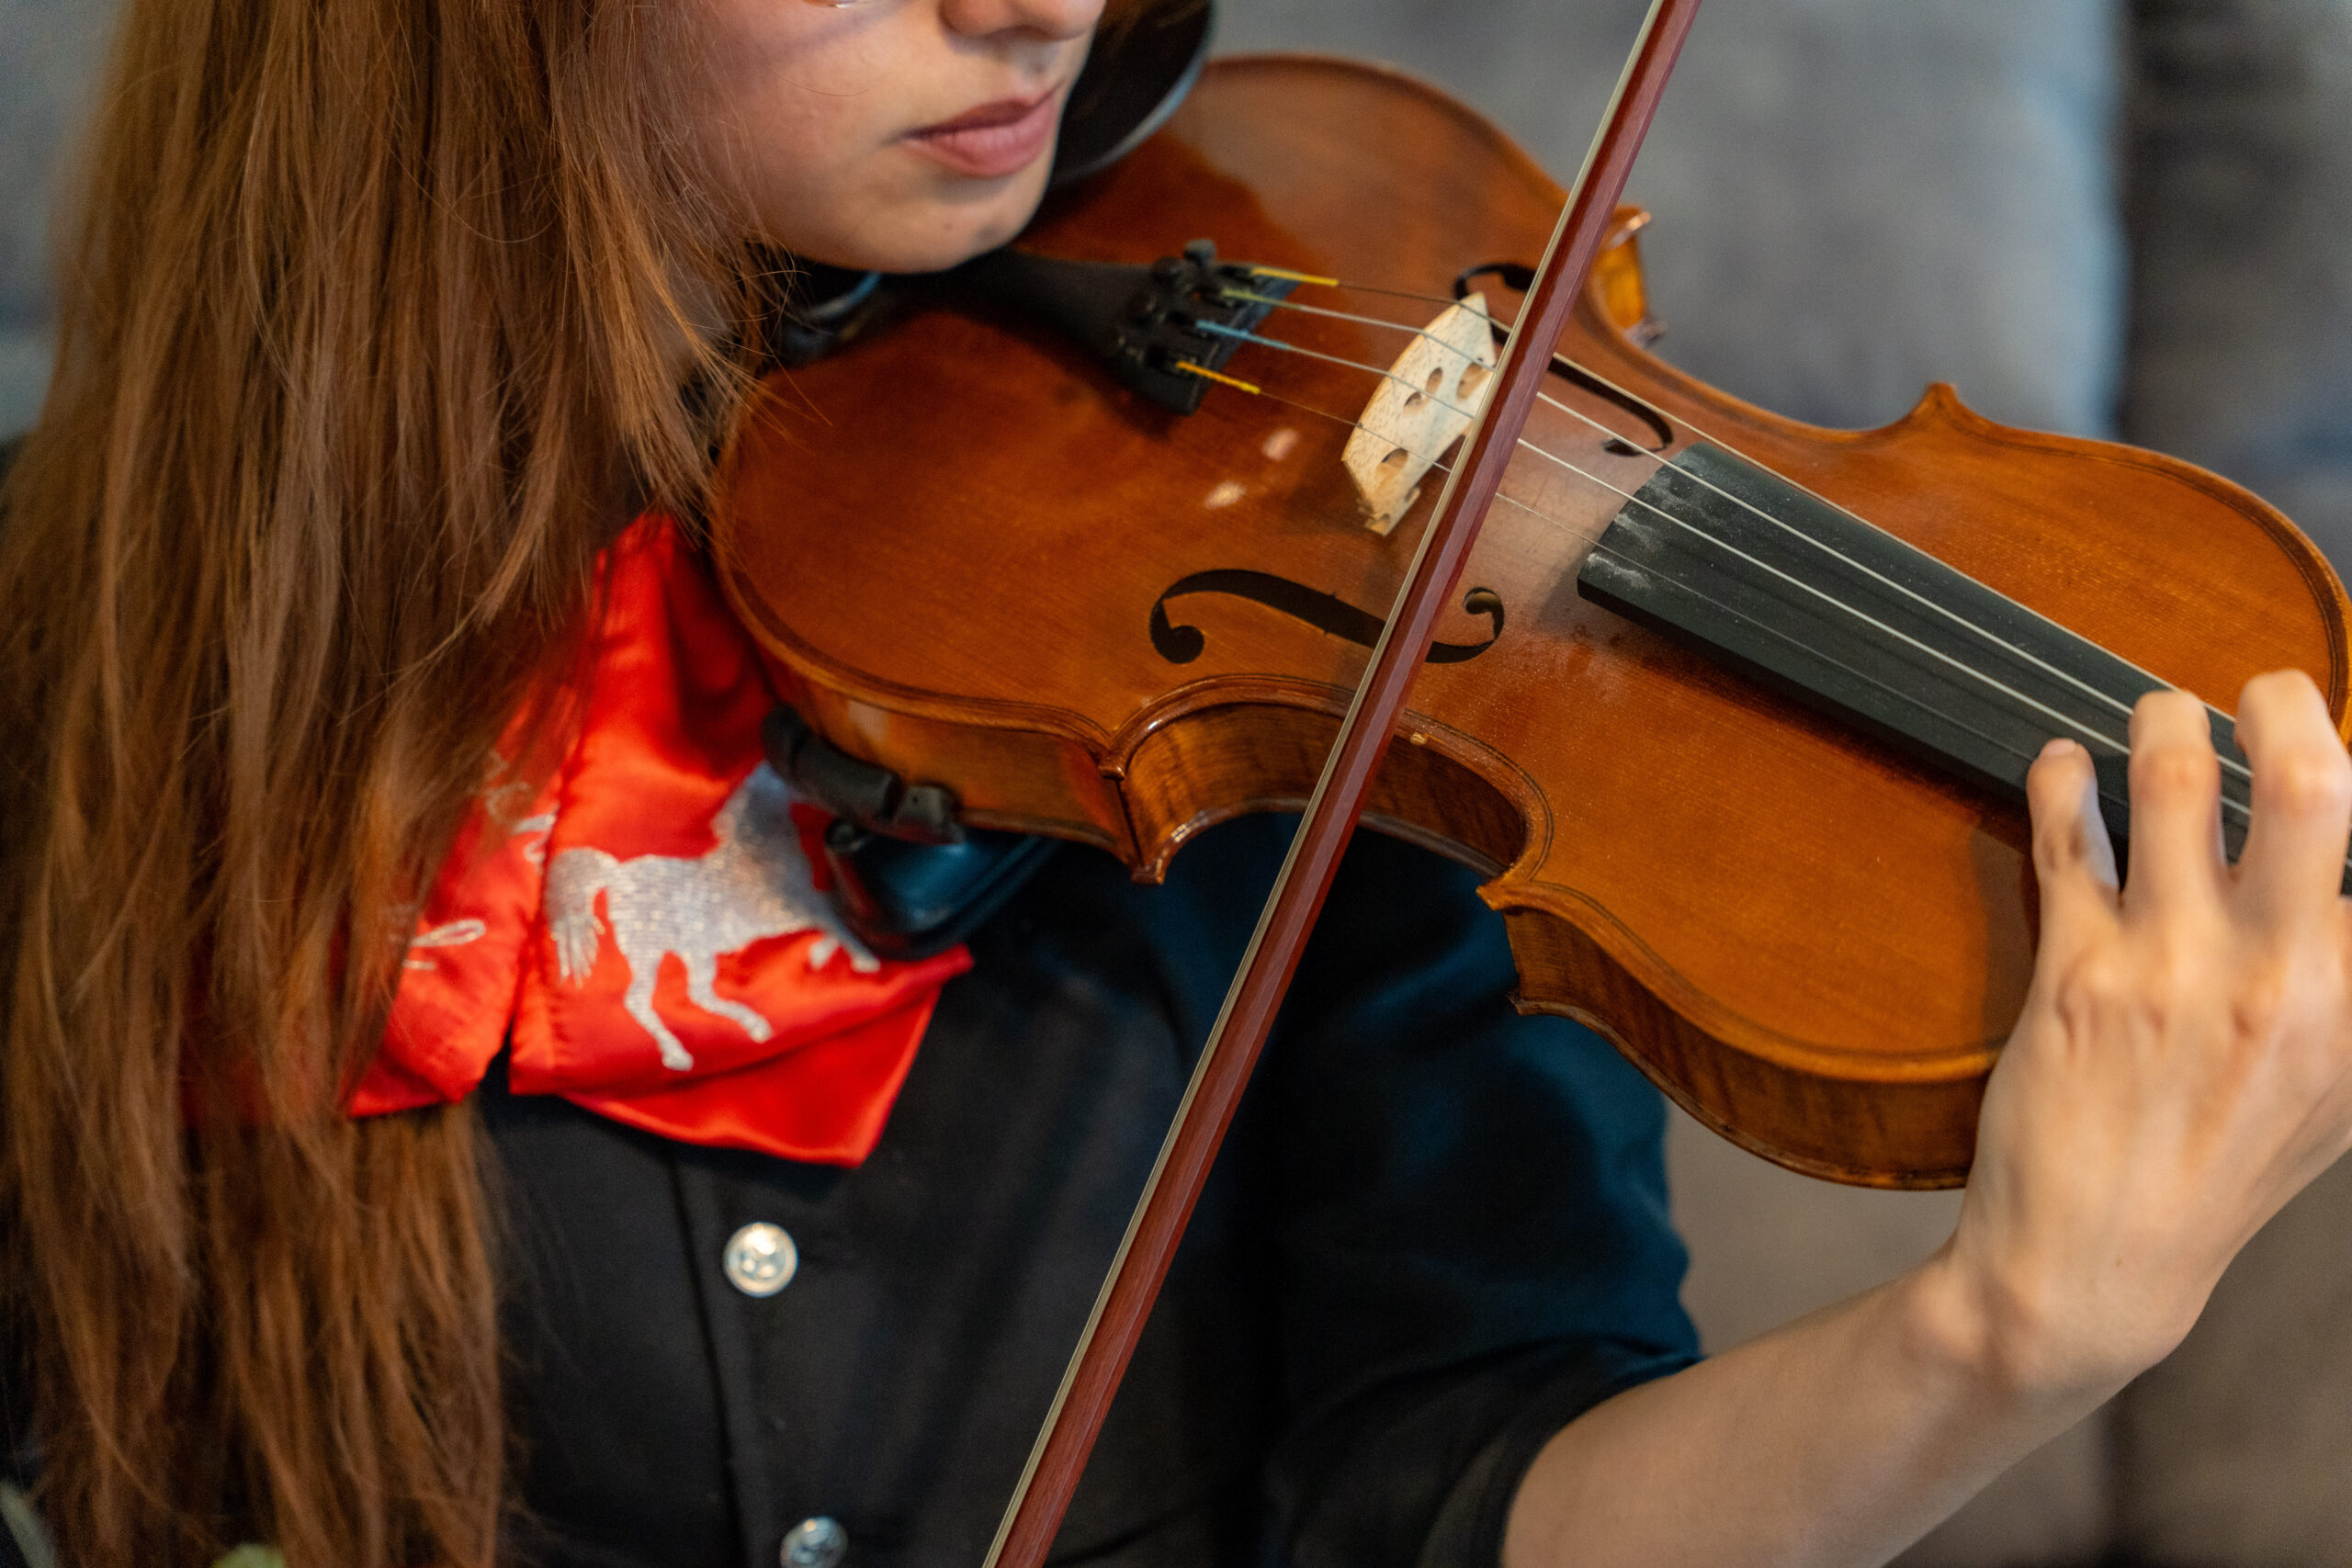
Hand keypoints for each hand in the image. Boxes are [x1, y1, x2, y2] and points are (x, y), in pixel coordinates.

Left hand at [1933, 672, 2351, 1402]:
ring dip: (2163, 723)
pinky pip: (2072, 838)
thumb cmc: (2214, 1175)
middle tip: (2263, 688)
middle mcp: (2281, 981)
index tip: (2335, 738)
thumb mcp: (2332, 1094)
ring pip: (2177, 786)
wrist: (2093, 1268)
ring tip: (2157, 714)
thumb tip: (2345, 902)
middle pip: (2313, 787)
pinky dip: (2063, 780)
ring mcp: (2172, 972)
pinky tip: (2062, 765)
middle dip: (2286, 704)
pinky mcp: (2074, 975)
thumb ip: (2349, 987)